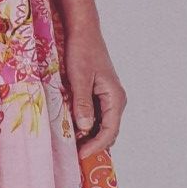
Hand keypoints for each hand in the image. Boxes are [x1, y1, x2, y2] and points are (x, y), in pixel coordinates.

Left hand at [62, 18, 125, 158]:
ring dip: (88, 136)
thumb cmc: (82, 51)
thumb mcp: (79, 77)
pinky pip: (95, 116)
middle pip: (108, 131)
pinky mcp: (98, 94)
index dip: (96, 145)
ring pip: (101, 125)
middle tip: (74, 156)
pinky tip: (71, 129)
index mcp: (115, 97)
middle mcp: (115, 100)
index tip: (81, 155)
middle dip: (93, 144)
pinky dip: (85, 125)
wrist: (83, 31)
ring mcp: (107, 98)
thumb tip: (86, 128)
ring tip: (71, 145)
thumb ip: (83, 103)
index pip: (110, 130)